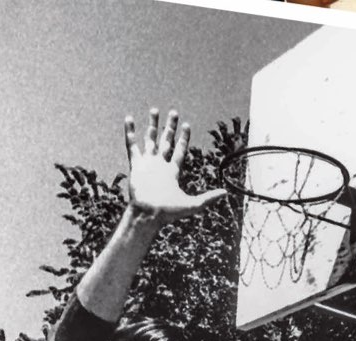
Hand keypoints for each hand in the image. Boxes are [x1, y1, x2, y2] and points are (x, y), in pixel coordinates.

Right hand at [123, 108, 224, 222]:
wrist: (148, 215)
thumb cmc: (168, 213)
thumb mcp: (192, 205)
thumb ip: (208, 198)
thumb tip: (226, 193)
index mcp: (172, 172)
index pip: (180, 150)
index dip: (184, 138)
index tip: (186, 125)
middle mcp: (160, 166)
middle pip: (166, 141)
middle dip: (170, 127)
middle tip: (174, 112)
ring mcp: (148, 164)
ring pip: (150, 140)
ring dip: (153, 125)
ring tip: (155, 110)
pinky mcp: (136, 165)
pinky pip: (132, 146)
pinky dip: (130, 132)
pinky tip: (129, 119)